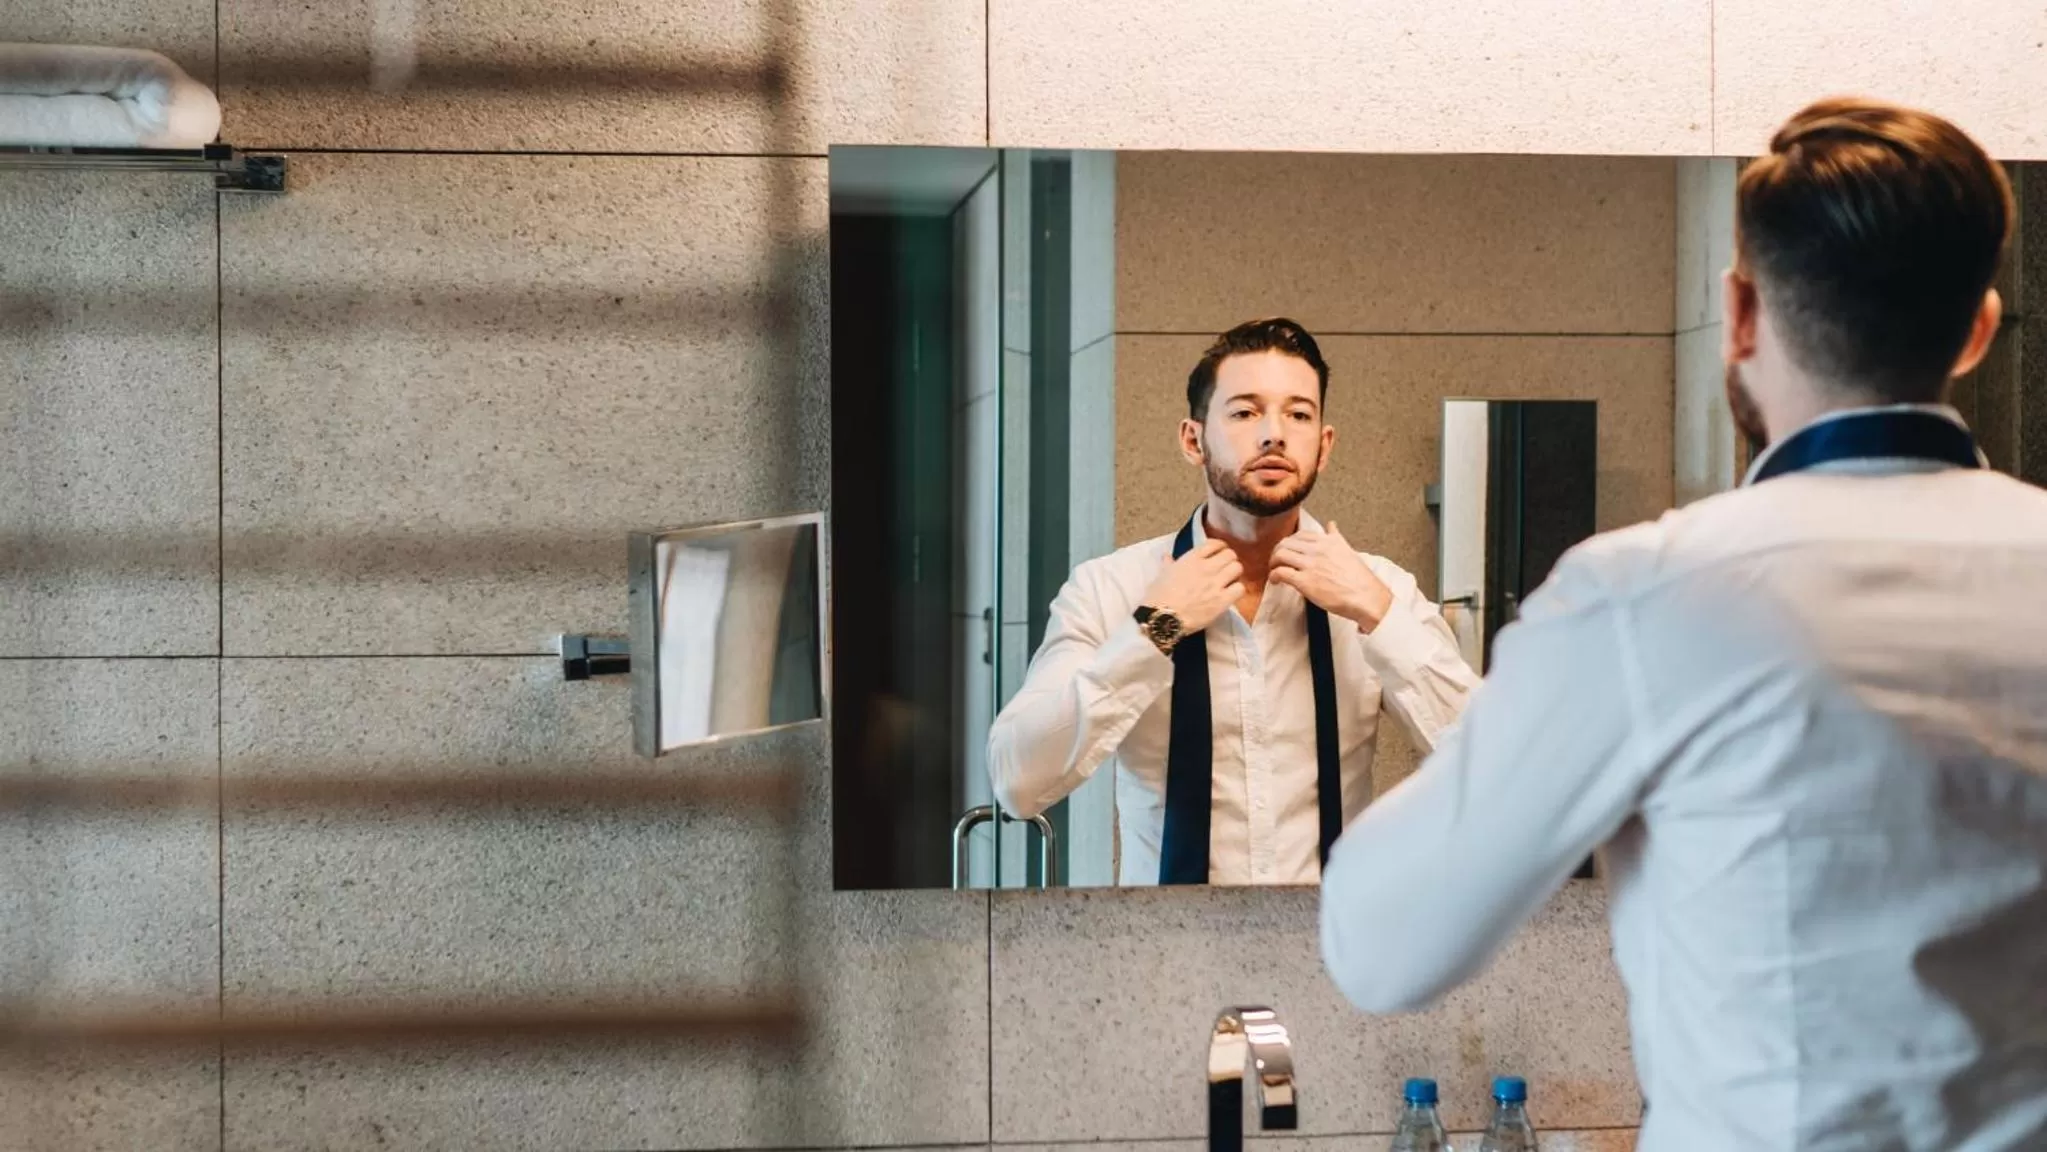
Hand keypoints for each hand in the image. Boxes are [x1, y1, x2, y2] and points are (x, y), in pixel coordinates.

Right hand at [1140, 539, 1244, 633]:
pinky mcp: (1222, 600)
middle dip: (1229, 560)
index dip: (1220, 547)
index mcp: (1191, 558)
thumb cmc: (1158, 597)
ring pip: (1237, 568)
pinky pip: (1240, 588)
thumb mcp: (1161, 575)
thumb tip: (1167, 556)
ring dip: (1234, 574)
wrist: (1163, 618)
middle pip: (1230, 554)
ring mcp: (1216, 583)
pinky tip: (1230, 594)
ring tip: (1229, 580)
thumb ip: (1168, 564)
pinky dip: (1237, 590)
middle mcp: (1207, 567)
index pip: (1214, 543)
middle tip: (1225, 568)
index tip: (1219, 552)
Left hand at [1271, 521, 1393, 630]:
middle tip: (1277, 561)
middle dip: (1277, 551)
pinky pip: (1281, 573)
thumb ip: (1336, 537)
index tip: (1288, 550)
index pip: (1300, 535)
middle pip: (1286, 543)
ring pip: (1280, 555)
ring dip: (1273, 562)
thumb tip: (1331, 525)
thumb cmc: (1360, 579)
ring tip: (1274, 570)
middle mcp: (1318, 550)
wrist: (1367, 597)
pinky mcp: (1305, 581)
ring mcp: (1311, 565)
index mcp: (1328, 541)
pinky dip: (1274, 576)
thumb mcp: (1349, 550)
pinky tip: (1275, 581)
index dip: (1290, 543)